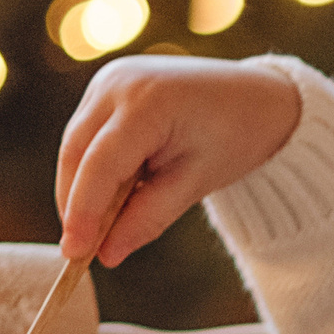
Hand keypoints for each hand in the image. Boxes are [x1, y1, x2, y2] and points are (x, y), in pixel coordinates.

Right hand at [56, 56, 301, 267]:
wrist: (259, 97)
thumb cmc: (237, 135)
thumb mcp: (196, 183)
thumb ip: (148, 218)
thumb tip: (106, 255)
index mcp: (148, 101)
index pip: (100, 164)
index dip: (82, 211)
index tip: (73, 254)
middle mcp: (119, 81)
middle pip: (77, 153)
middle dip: (75, 204)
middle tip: (83, 251)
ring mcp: (110, 78)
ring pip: (75, 145)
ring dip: (81, 188)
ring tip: (103, 226)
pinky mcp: (108, 85)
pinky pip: (87, 135)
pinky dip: (93, 169)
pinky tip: (114, 195)